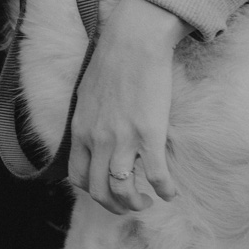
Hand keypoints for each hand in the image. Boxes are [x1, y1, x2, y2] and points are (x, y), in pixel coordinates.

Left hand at [67, 0, 186, 213]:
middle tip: (130, 204)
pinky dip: (164, 191)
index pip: (78, 177)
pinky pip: (156, 176)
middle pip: (98, 191)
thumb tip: (92, 134)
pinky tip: (171, 192)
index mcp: (80, 131)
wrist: (133, 42)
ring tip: (147, 200)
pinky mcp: (149, 135)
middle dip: (114, 206)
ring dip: (136, 204)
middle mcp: (97, 140)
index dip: (92, 190)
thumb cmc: (111, 63)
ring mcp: (122, 140)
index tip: (107, 189)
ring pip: (122, 191)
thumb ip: (88, 120)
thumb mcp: (87, 96)